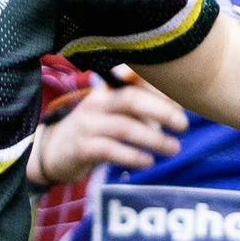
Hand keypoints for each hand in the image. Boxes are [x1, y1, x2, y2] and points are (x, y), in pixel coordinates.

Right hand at [31, 73, 188, 186]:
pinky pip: (110, 150)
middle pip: (130, 99)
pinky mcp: (82, 148)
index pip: (134, 78)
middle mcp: (97, 102)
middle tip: (183, 125)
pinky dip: (132, 156)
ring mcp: (88, 125)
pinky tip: (147, 162)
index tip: (182, 99)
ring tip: (173, 149)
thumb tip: (177, 114)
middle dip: (160, 110)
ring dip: (153, 139)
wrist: (56, 151)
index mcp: (108, 89)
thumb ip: (141, 108)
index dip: (159, 87)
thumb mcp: (115, 112)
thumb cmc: (97, 129)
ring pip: (124, 127)